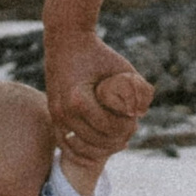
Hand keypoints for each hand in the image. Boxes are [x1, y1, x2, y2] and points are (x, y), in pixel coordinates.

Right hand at [46, 27, 153, 166]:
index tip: (135, 119)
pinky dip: (84, 151)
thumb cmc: (98, 55)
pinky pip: (66, 145)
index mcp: (78, 99)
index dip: (126, 127)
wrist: (66, 43)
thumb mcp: (123, 70)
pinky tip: (101, 148)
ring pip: (82, 148)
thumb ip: (137, 92)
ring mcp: (56, 116)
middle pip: (96, 140)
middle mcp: (63, 111)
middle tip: (130, 129)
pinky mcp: (53, 118)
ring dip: (103, 147)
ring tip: (119, 139)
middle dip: (117, 138)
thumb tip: (141, 115)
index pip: (108, 127)